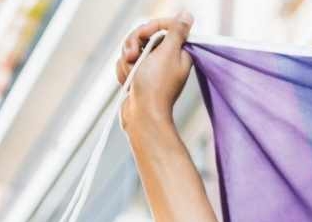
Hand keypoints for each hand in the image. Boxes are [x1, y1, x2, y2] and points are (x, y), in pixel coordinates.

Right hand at [117, 12, 193, 133]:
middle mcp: (166, 59)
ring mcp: (151, 68)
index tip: (143, 35)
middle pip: (143, 36)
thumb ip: (177, 32)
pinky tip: (127, 82)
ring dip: (126, 61)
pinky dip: (123, 71)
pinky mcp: (138, 76)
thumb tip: (187, 16)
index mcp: (178, 52)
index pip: (163, 27)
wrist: (142, 114)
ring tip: (131, 75)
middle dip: (133, 45)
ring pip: (131, 49)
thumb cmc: (155, 86)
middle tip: (133, 57)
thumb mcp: (168, 53)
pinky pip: (125, 64)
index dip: (151, 27)